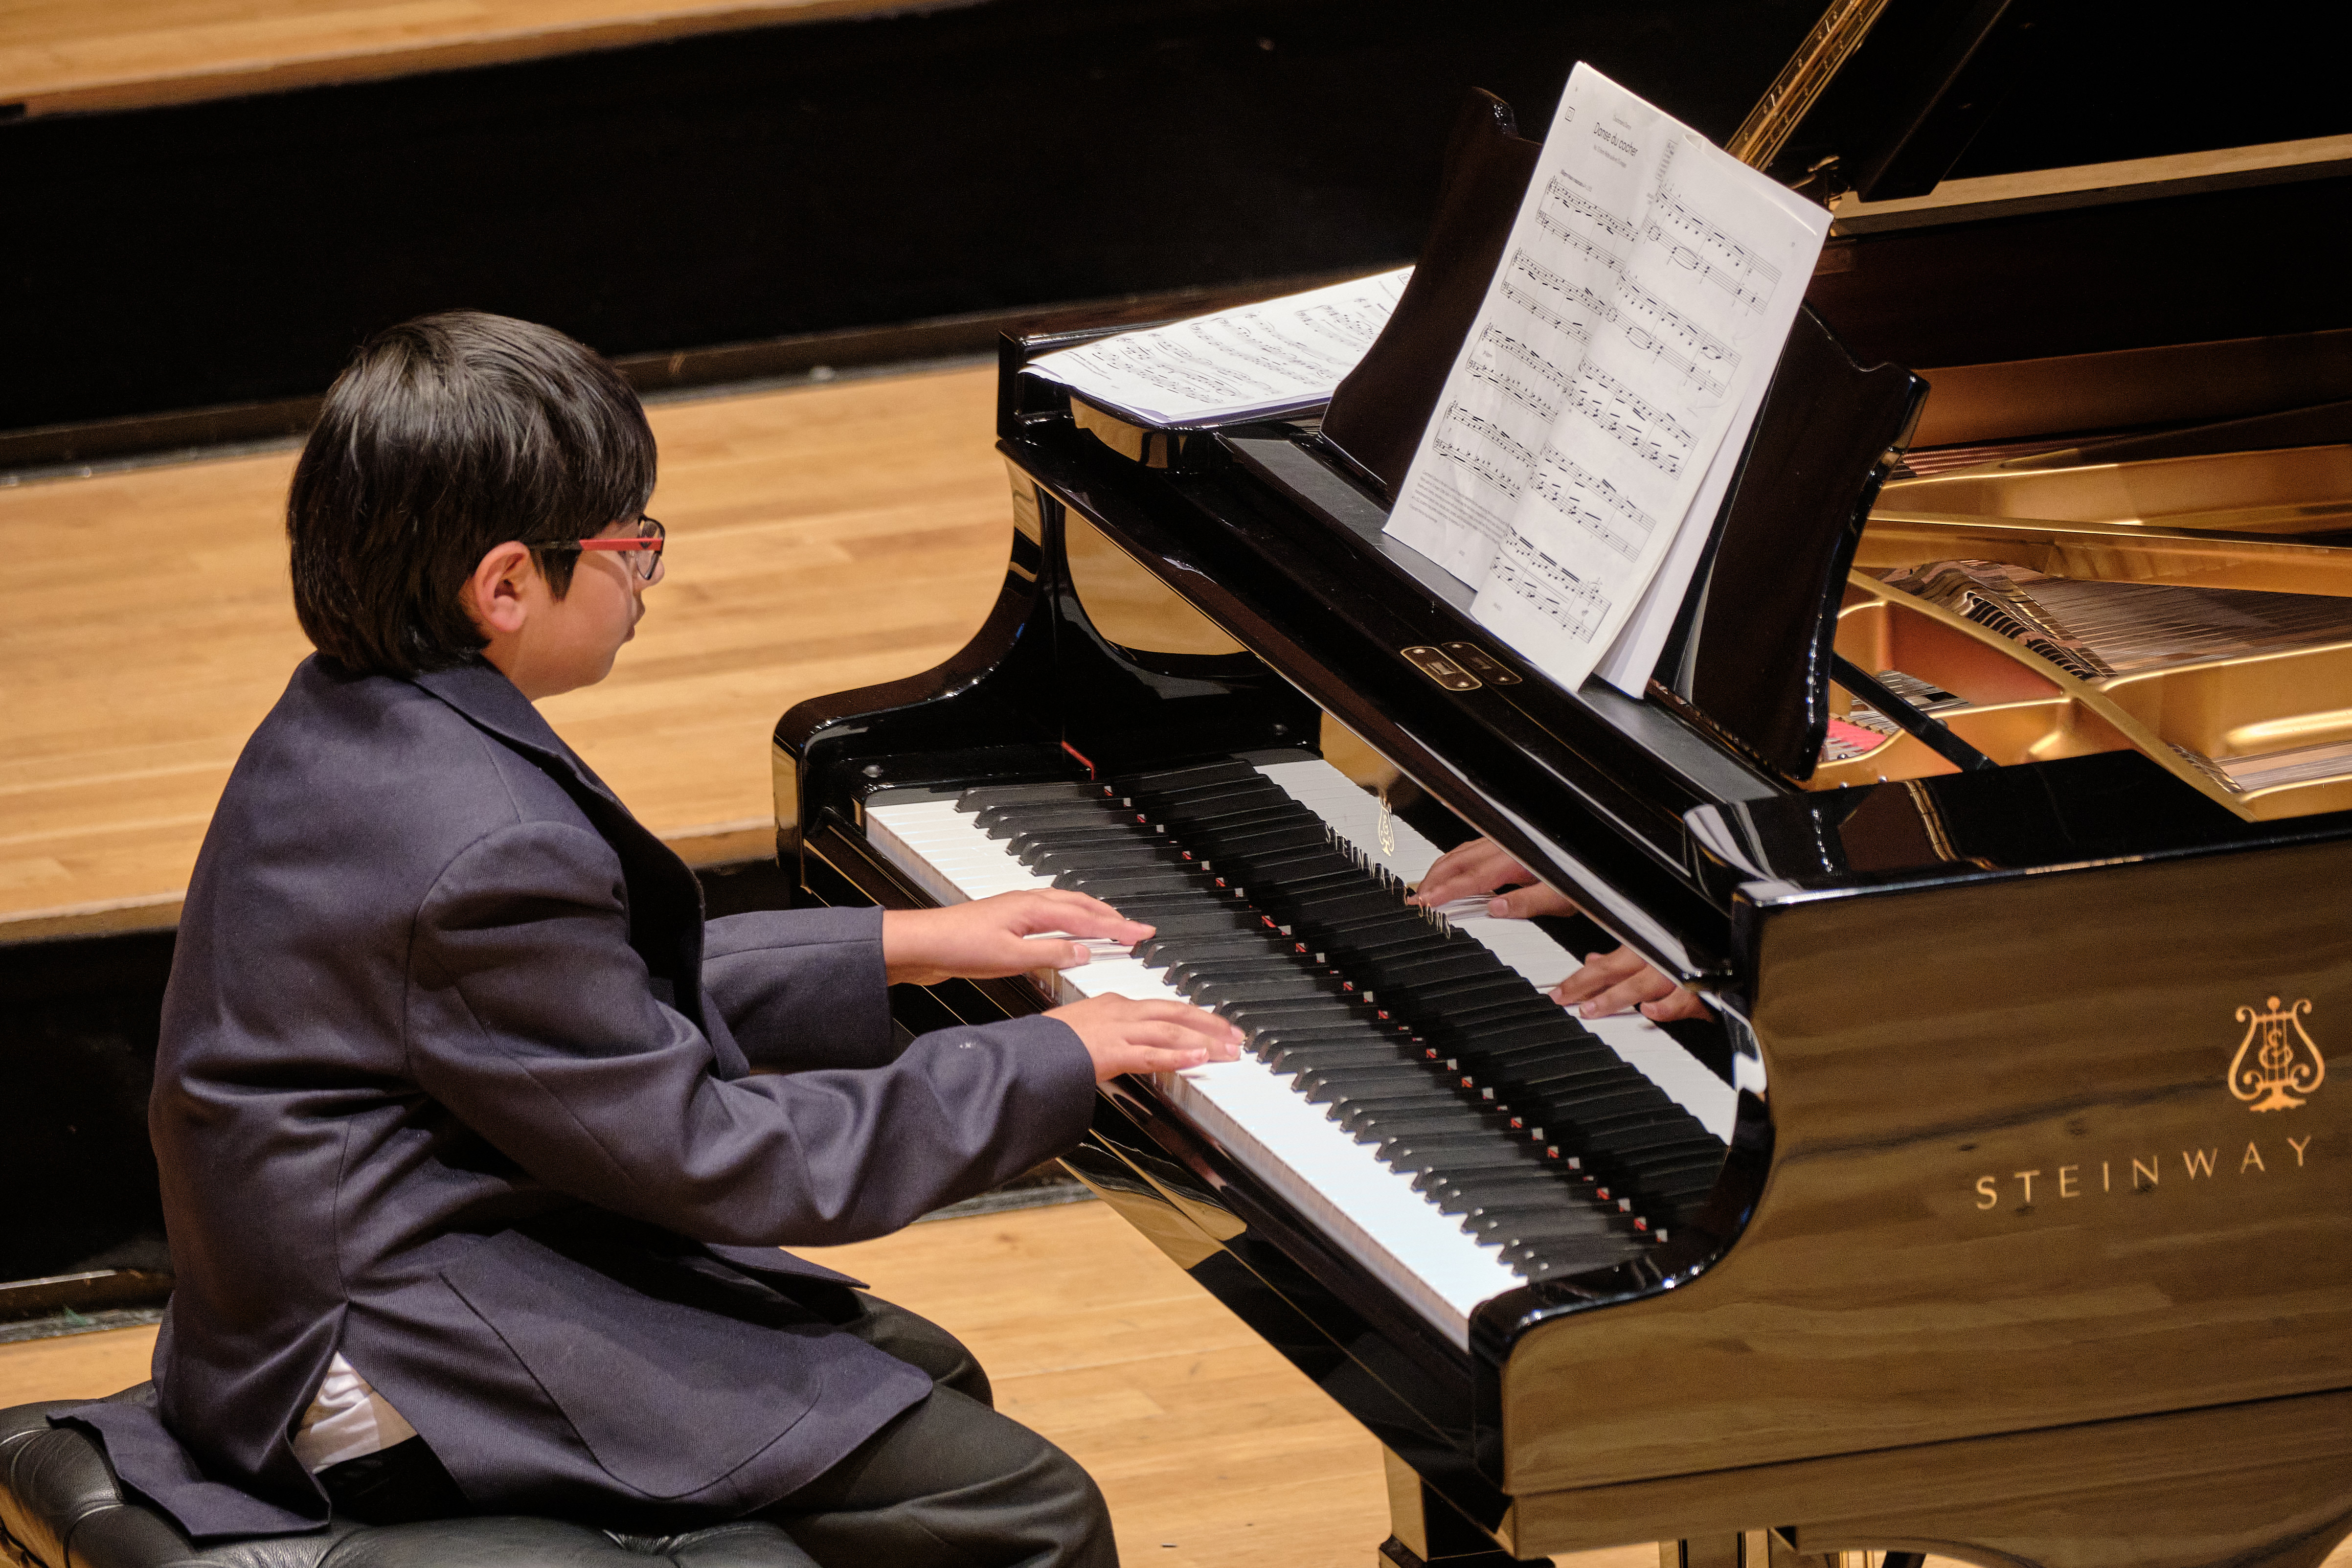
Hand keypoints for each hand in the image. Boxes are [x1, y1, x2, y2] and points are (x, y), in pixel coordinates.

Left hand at [881, 891, 1152, 985]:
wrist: (923, 944)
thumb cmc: (957, 945)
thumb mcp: (1011, 958)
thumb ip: (1050, 954)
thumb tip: (1083, 952)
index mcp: (1033, 908)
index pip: (1087, 918)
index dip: (1118, 927)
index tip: (1142, 934)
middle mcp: (1028, 904)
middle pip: (1081, 905)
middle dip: (1113, 917)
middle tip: (1138, 929)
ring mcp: (1018, 911)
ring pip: (1067, 908)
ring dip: (1093, 916)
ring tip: (1113, 927)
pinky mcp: (1008, 922)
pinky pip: (1052, 917)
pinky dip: (1072, 922)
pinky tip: (1071, 934)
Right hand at [1046, 995, 1246, 1081]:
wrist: (1021, 1052)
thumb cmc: (1043, 1045)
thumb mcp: (1078, 1034)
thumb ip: (1105, 1039)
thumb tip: (1120, 1050)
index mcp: (1111, 1005)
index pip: (1161, 1007)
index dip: (1192, 1016)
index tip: (1213, 1025)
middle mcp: (1118, 1012)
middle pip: (1174, 1013)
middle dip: (1209, 1024)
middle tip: (1235, 1035)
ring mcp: (1116, 1030)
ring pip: (1170, 1031)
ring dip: (1204, 1040)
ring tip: (1229, 1050)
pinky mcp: (1111, 1051)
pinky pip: (1151, 1054)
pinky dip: (1178, 1055)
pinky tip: (1199, 1058)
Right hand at [1409, 837, 1576, 919]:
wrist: (1596, 854)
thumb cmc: (1585, 876)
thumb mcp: (1562, 898)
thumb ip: (1528, 903)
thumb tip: (1496, 909)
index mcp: (1517, 860)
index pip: (1472, 877)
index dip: (1446, 890)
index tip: (1426, 901)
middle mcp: (1507, 847)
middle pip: (1459, 860)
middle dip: (1433, 879)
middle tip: (1415, 898)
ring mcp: (1506, 842)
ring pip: (1462, 851)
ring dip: (1440, 869)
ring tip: (1425, 887)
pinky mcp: (1508, 842)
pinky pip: (1472, 848)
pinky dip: (1454, 861)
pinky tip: (1450, 870)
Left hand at [1549, 944, 1711, 1021]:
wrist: (1736, 959)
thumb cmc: (1695, 952)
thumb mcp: (1656, 950)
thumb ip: (1622, 959)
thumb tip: (1592, 961)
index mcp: (1648, 947)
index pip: (1606, 964)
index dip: (1580, 978)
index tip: (1558, 993)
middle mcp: (1661, 959)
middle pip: (1616, 969)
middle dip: (1587, 983)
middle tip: (1564, 999)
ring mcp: (1681, 975)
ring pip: (1644, 982)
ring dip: (1615, 996)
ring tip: (1592, 1009)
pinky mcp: (1705, 992)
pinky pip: (1685, 998)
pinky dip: (1667, 1005)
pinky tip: (1650, 1010)